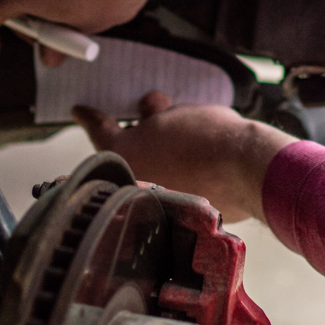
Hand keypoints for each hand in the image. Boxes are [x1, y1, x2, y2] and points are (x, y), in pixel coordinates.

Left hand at [72, 92, 297, 222]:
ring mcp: (154, 201)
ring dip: (160, 157)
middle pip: (127, 152)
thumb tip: (149, 108)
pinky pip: (172, 189)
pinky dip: (179, 177)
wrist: (245, 170)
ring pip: (150, 171)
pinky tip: (197, 168)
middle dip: (138, 134)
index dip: (89, 116)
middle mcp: (131, 180)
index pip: (98, 128)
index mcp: (124, 151)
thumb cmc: (210, 137)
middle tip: (151, 119)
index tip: (80, 110)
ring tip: (184, 142)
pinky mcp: (177, 216)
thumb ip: (158, 113)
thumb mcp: (179, 113)